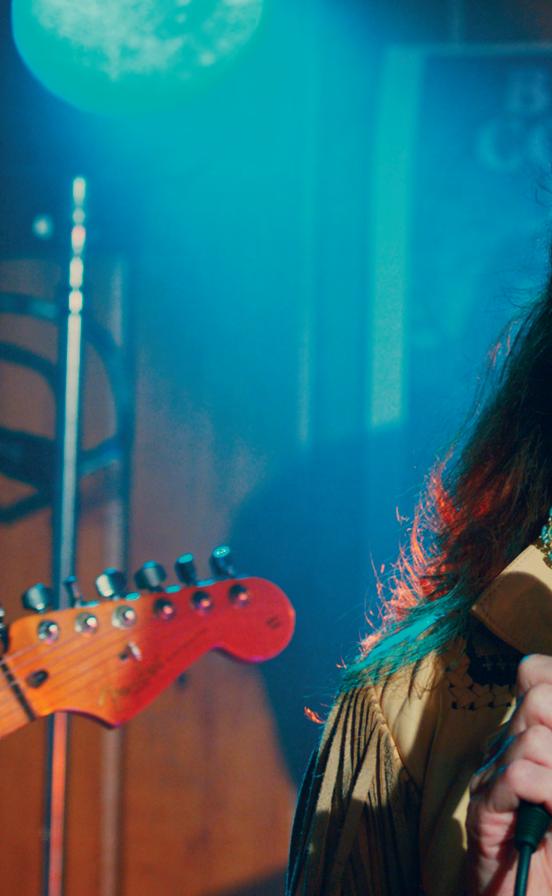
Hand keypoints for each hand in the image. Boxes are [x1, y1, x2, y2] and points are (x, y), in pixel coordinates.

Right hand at [466, 654, 551, 893]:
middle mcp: (509, 747)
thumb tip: (551, 722)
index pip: (536, 673)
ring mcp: (492, 777)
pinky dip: (545, 792)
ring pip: (532, 738)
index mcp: (534, 735)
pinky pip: (517, 776)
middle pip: (538, 694)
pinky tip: (551, 817)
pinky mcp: (484, 813)